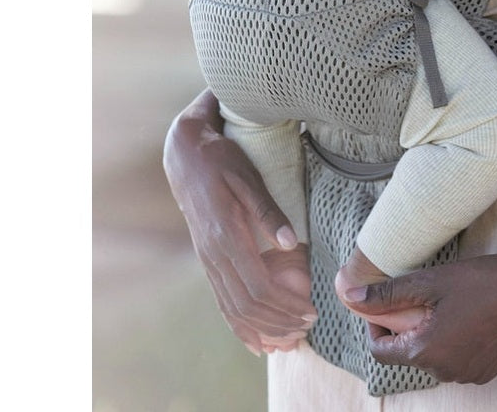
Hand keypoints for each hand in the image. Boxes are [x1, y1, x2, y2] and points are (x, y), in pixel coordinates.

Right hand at [163, 90, 316, 353]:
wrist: (186, 156)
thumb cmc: (222, 161)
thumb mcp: (248, 178)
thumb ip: (268, 212)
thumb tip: (292, 243)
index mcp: (226, 235)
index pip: (258, 286)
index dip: (285, 305)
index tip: (311, 311)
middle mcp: (213, 255)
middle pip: (247, 305)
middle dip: (279, 321)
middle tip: (308, 327)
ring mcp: (207, 260)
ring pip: (232, 309)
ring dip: (262, 328)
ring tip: (288, 338)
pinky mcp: (206, 260)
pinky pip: (222, 301)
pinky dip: (239, 325)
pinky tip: (255, 339)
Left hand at [343, 236, 496, 384]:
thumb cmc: (481, 282)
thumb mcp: (429, 282)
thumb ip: (388, 293)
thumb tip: (351, 297)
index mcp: (427, 353)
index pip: (381, 351)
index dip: (376, 325)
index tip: (383, 303)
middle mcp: (445, 372)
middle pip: (408, 352)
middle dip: (406, 326)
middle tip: (420, 295)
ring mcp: (469, 375)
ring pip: (434, 356)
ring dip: (430, 333)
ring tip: (445, 302)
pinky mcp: (487, 370)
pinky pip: (457, 359)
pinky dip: (453, 340)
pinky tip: (467, 313)